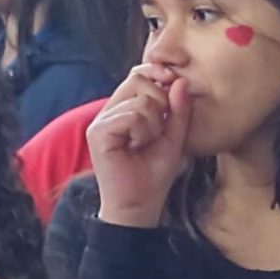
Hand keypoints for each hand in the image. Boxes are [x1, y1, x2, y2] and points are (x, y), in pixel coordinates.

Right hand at [86, 64, 190, 226]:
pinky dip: (143, 131)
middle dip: (160, 101)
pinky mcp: (98, 133)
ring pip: (140, 100)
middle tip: (158, 129)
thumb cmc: (154, 174)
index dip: (157, 74)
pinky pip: (131, 116)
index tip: (174, 82)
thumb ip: (179, 109)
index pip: (138, 75)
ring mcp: (100, 122)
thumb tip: (181, 81)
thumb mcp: (175, 136)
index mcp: (124, 109)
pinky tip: (137, 146)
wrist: (139, 204)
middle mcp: (109, 112)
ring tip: (146, 143)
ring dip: (154, 123)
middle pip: (138, 79)